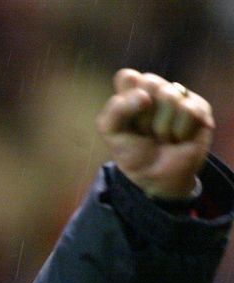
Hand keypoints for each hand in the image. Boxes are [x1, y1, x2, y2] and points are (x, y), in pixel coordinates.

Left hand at [96, 68, 214, 199]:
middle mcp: (155, 89)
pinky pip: (189, 110)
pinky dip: (179, 131)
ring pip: (170, 96)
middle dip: (144, 115)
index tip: (127, 121)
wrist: (156, 176)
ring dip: (162, 126)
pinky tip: (178, 138)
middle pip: (150, 82)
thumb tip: (143, 96)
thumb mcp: (111, 133)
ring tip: (162, 136)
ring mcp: (178, 97)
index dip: (126, 99)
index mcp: (132, 91)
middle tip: (145, 131)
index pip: (127, 77)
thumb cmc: (132, 152)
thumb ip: (114, 111)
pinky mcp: (199, 108)